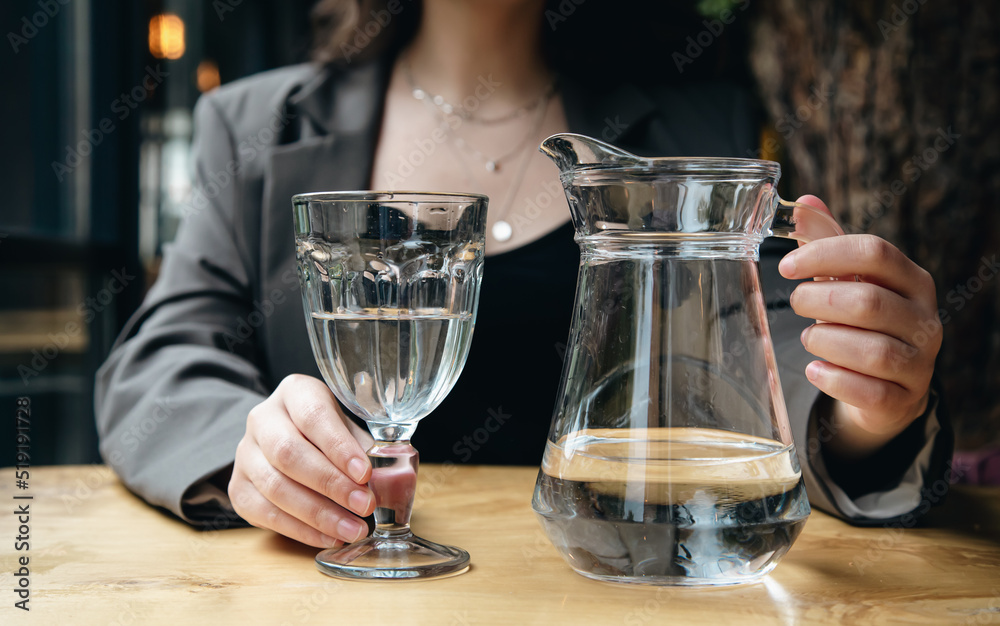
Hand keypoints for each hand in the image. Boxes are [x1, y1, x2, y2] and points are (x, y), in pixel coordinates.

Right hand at [229, 374, 375, 547]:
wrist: (286, 438)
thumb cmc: (327, 430)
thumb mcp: (348, 424)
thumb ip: (365, 446)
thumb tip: (388, 479)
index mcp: (294, 393)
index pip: (313, 417)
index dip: (339, 447)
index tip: (365, 473)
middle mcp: (262, 419)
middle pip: (289, 454)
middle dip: (330, 484)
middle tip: (364, 505)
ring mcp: (245, 454)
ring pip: (275, 487)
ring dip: (318, 514)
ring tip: (353, 529)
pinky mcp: (238, 487)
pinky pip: (266, 514)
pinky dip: (300, 530)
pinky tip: (329, 537)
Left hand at [778, 196, 941, 460]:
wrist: (886, 388)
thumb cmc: (862, 323)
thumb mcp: (847, 280)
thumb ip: (827, 243)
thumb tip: (803, 203)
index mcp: (912, 280)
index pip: (875, 252)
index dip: (825, 254)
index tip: (785, 266)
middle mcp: (924, 319)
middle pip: (869, 302)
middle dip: (820, 301)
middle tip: (796, 303)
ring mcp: (919, 363)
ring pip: (873, 350)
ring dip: (826, 341)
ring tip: (809, 337)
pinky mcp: (904, 400)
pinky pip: (871, 392)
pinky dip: (835, 380)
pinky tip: (815, 369)